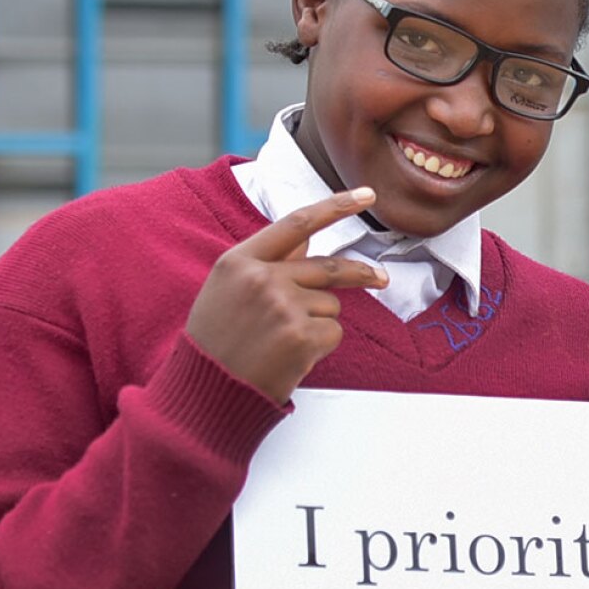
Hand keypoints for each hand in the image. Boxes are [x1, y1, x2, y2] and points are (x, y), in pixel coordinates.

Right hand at [186, 188, 388, 404]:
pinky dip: (320, 346)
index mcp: (238, 261)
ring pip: (330, 304)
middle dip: (360, 273)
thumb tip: (306, 241)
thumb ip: (267, 263)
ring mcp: (283, 306)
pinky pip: (333, 332)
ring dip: (317, 323)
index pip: (296, 222)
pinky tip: (291, 356)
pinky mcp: (302, 336)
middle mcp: (262, 278)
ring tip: (283, 342)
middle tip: (381, 278)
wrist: (207, 393)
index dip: (336, 206)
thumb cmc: (217, 344)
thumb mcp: (227, 292)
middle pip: (327, 267)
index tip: (366, 195)